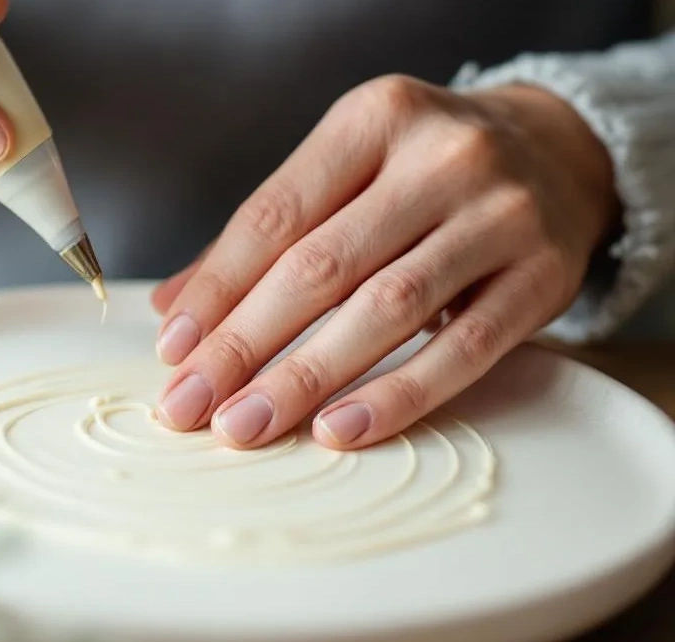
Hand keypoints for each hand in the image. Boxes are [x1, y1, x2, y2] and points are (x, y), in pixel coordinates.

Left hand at [152, 75, 618, 449]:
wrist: (563, 151)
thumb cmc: (424, 171)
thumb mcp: (346, 170)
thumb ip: (262, 236)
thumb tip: (171, 310)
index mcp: (373, 119)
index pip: (273, 216)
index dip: (216, 290)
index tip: (173, 350)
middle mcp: (440, 158)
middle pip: (321, 266)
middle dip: (244, 344)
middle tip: (193, 405)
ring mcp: (500, 215)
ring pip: (386, 309)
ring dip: (305, 376)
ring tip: (247, 424)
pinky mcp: (545, 276)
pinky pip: (462, 350)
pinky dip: (396, 395)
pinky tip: (339, 428)